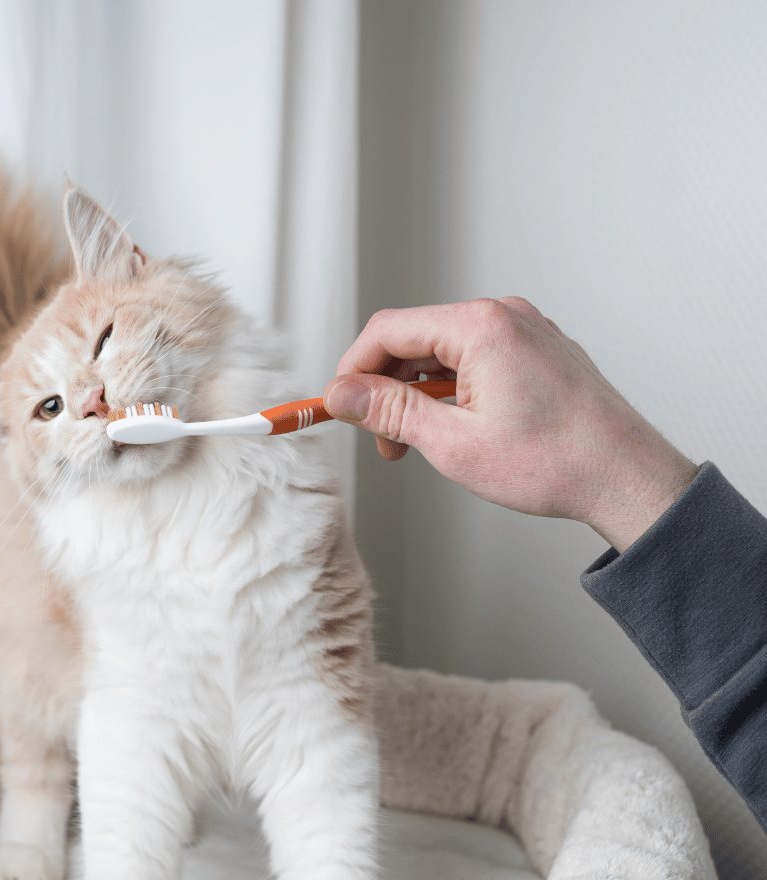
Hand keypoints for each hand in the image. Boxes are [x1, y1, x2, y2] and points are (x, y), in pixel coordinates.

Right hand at [323, 297, 698, 551]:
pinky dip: (450, 389)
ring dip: (417, 393)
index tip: (337, 405)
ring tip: (419, 442)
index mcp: (481, 327)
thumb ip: (389, 411)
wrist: (627, 478)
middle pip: (414, 338)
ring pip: (442, 350)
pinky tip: (454, 428)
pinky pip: (474, 357)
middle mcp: (504, 316)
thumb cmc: (557, 463)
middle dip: (386, 388)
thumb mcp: (452, 443)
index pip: (388, 330)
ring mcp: (524, 330)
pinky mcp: (536, 349)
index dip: (352, 370)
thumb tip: (344, 394)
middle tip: (381, 438)